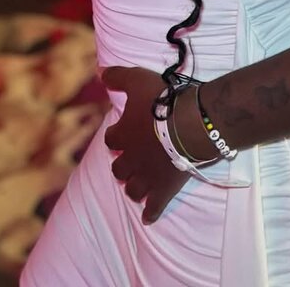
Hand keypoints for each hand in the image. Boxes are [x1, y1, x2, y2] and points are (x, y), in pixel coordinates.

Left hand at [101, 66, 192, 224]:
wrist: (189, 124)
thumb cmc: (162, 101)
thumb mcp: (137, 80)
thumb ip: (117, 76)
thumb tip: (100, 72)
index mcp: (122, 135)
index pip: (111, 140)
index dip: (116, 137)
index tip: (122, 133)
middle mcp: (130, 160)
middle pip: (119, 169)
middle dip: (123, 165)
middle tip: (132, 160)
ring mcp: (147, 177)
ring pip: (133, 190)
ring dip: (134, 187)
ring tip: (139, 184)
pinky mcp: (164, 190)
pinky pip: (154, 208)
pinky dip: (150, 212)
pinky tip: (148, 216)